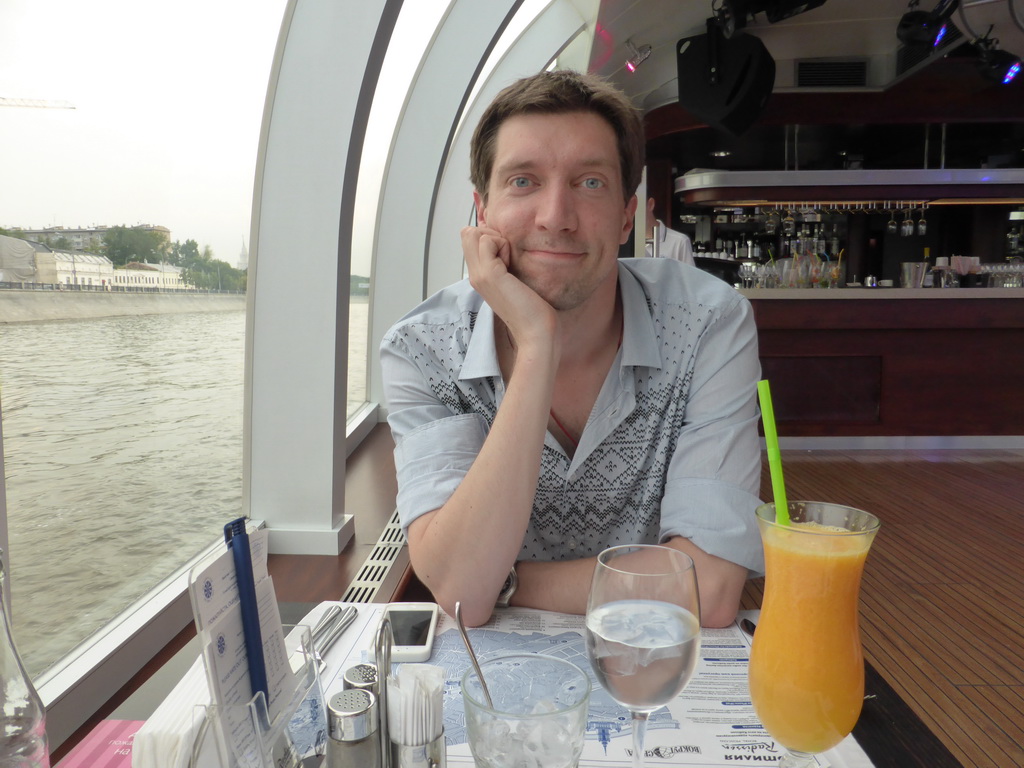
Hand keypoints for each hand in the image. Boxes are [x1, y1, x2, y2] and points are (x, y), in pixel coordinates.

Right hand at [461, 225, 556, 350]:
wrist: (536, 332)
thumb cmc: (532, 311)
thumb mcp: (513, 281)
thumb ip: (505, 264)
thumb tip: (505, 245)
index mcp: (479, 277)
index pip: (470, 240)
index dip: (489, 239)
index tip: (506, 257)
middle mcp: (474, 275)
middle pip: (468, 234)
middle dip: (491, 235)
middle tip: (507, 258)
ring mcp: (479, 275)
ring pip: (474, 234)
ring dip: (497, 240)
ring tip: (509, 262)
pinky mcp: (489, 274)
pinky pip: (487, 241)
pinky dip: (502, 245)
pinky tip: (511, 264)